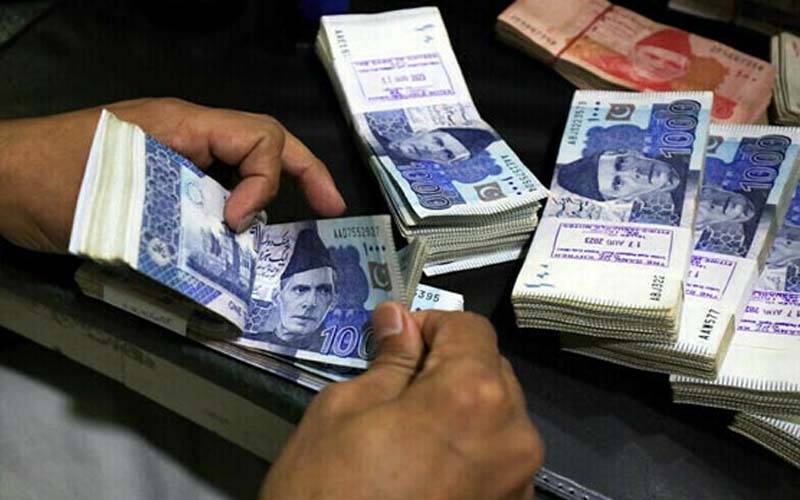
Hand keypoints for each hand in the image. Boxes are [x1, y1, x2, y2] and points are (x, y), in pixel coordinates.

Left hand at [0, 98, 345, 252]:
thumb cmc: (49, 181)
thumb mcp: (121, 195)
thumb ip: (183, 214)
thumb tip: (234, 241)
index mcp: (182, 125)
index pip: (258, 138)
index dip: (266, 182)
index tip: (241, 223)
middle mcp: (186, 136)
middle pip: (263, 142)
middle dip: (304, 172)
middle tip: (332, 208)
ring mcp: (172, 156)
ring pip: (240, 165)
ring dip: (269, 195)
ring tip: (287, 234)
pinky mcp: (159, 181)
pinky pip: (212, 189)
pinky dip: (233, 212)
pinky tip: (236, 243)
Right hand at [261, 303, 542, 499]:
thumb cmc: (329, 494)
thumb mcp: (343, 412)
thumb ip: (388, 361)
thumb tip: (399, 318)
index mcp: (475, 395)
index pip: (470, 328)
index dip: (430, 325)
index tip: (395, 343)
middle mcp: (516, 436)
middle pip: (491, 372)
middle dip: (448, 368)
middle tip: (395, 390)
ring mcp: (520, 485)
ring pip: (498, 419)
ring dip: (460, 411)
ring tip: (409, 437)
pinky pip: (497, 463)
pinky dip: (469, 452)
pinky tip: (426, 474)